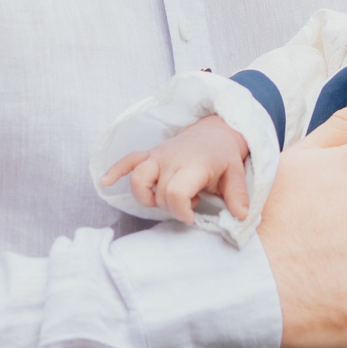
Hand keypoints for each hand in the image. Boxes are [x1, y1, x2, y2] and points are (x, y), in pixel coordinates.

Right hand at [102, 115, 252, 222]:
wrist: (215, 130)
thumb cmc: (224, 156)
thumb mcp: (236, 174)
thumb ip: (238, 196)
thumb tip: (242, 217)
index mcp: (192, 165)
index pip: (175, 192)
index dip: (181, 211)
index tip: (193, 217)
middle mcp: (171, 159)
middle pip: (158, 193)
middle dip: (172, 206)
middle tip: (190, 204)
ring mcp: (157, 156)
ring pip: (138, 180)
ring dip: (147, 196)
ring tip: (164, 199)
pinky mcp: (150, 155)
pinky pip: (128, 160)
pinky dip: (116, 170)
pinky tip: (105, 181)